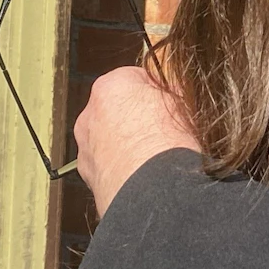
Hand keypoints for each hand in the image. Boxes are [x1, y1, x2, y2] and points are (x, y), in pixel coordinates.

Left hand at [74, 66, 201, 216]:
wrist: (153, 190)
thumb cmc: (168, 141)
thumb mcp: (182, 99)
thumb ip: (171, 85)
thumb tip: (173, 78)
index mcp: (111, 86)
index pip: (135, 79)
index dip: (157, 92)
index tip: (170, 104)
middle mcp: (89, 115)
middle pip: (117, 109)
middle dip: (137, 118)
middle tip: (163, 131)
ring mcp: (86, 149)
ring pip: (109, 140)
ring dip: (126, 145)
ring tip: (154, 158)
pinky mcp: (89, 178)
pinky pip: (108, 167)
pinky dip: (121, 169)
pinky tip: (142, 176)